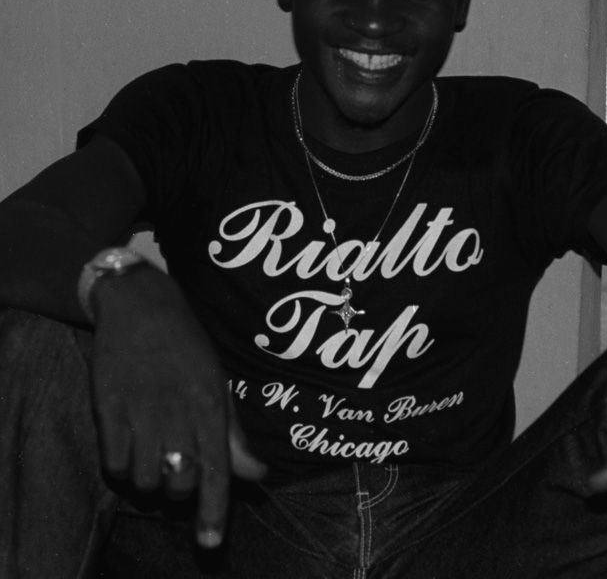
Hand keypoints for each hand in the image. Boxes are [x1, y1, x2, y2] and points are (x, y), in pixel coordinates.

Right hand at [91, 267, 266, 547]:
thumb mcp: (218, 383)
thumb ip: (232, 434)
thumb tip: (257, 474)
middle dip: (180, 491)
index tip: (210, 542)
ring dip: (150, 480)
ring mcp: (140, 411)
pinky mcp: (108, 409)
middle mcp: (177, 412)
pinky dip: (123, 467)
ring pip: (144, 480)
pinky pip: (113, 464)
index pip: (217, 470)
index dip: (214, 511)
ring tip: (154, 456)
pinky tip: (130, 448)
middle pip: (178, 484)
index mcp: (210, 404)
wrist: (142, 305)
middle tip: (179, 472)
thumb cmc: (187, 345)